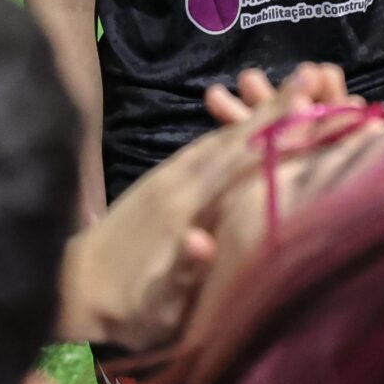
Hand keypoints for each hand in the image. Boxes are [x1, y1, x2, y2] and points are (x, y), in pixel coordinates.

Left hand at [60, 63, 348, 349]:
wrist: (69, 287)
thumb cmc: (123, 307)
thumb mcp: (151, 303)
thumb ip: (178, 272)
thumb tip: (201, 241)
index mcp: (181, 208)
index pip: (236, 162)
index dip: (272, 133)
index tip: (308, 103)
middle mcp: (175, 183)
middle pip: (233, 139)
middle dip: (273, 110)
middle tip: (313, 76)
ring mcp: (166, 178)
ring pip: (218, 139)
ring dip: (255, 115)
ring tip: (292, 92)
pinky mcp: (158, 182)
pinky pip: (203, 148)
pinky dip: (232, 133)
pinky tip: (248, 128)